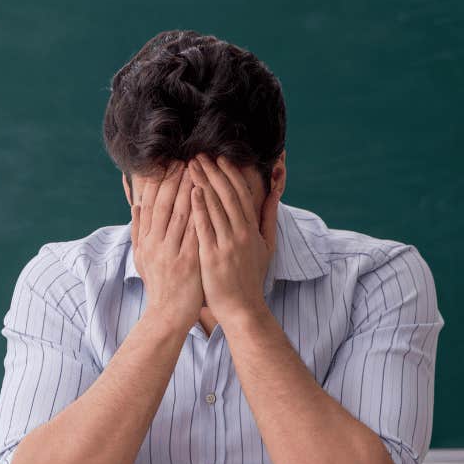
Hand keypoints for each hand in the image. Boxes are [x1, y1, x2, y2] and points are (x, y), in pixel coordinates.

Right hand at [131, 160, 203, 331]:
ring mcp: (171, 253)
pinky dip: (201, 213)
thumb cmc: (159, 284)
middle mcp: (155, 243)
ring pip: (180, 214)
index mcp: (145, 239)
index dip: (160, 180)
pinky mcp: (188, 262)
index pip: (151, 203)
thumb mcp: (141, 256)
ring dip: (190, 189)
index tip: (170, 162)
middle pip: (165, 204)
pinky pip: (195, 233)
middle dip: (176, 179)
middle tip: (187, 158)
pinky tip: (209, 198)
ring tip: (199, 169)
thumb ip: (138, 228)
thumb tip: (135, 201)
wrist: (167, 315)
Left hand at [187, 153, 279, 325]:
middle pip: (227, 194)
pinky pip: (206, 227)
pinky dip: (200, 208)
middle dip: (213, 172)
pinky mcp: (213, 256)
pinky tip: (192, 192)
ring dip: (203, 182)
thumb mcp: (266, 247)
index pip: (241, 194)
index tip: (219, 158)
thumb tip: (273, 194)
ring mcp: (228, 244)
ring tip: (190, 165)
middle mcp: (242, 233)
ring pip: (216, 206)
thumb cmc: (251, 278)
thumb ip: (268, 219)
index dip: (230, 174)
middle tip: (199, 155)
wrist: (244, 308)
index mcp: (252, 229)